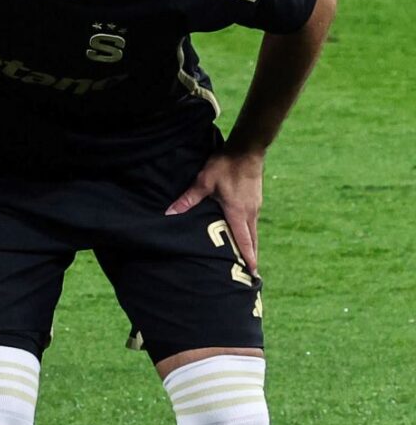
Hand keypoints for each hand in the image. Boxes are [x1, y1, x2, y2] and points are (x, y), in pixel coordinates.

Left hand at [167, 148, 265, 272]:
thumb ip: (188, 199)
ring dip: (251, 245)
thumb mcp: (204, 182)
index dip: (248, 257)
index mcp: (237, 212)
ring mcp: (255, 206)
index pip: (244, 240)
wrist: (247, 150)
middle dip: (252, 256)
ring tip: (249, 259)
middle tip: (253, 274)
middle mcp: (250, 212)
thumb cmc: (226, 165)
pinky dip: (250, 232)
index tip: (253, 273)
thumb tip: (170, 212)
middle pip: (252, 240)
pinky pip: (253, 221)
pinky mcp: (255, 200)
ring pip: (254, 231)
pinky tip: (244, 235)